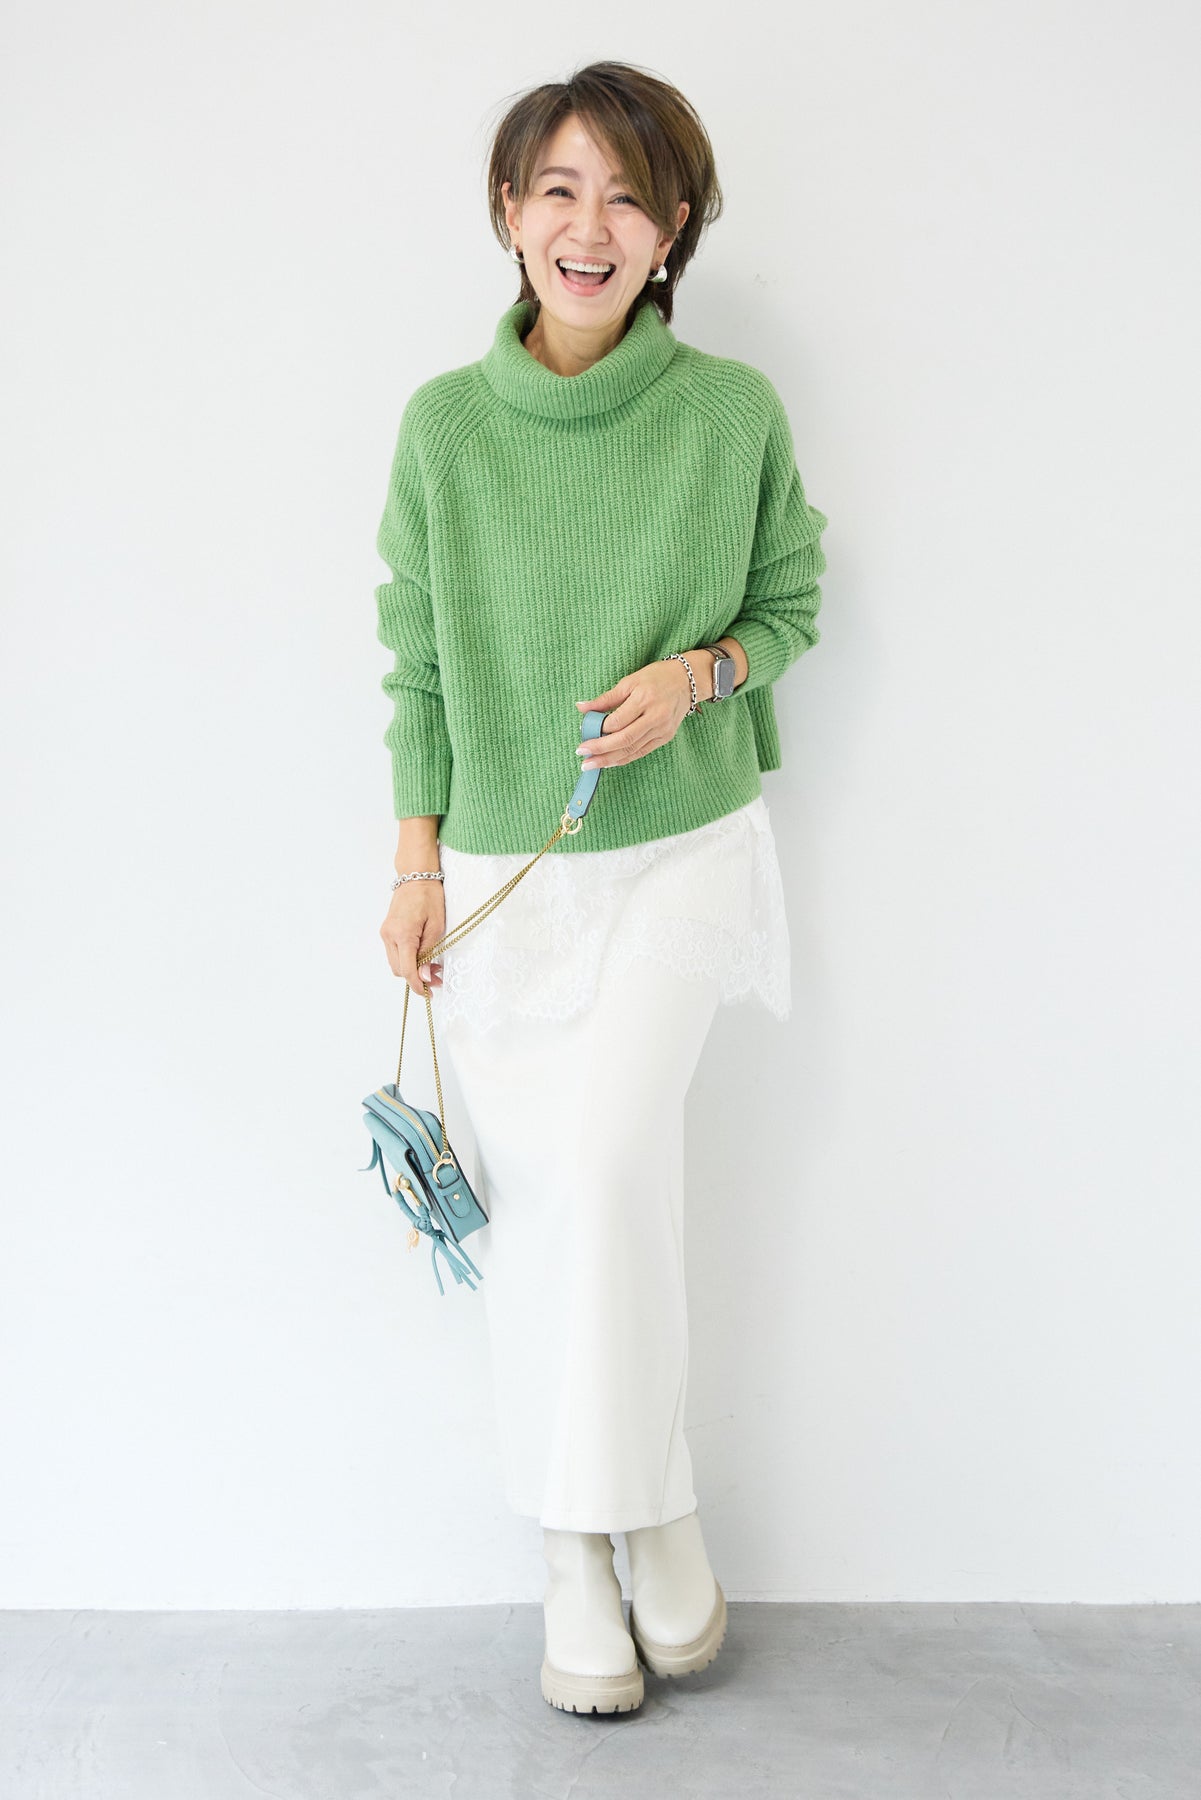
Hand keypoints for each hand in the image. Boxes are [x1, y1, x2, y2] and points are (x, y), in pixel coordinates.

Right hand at [380, 880, 444, 998]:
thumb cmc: (429, 897)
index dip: (418, 985)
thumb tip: (425, 976)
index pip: (407, 970)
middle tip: (437, 978)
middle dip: (416, 978)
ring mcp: (385, 933)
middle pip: (399, 970)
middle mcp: (389, 936)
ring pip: (395, 963)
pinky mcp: (386, 931)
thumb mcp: (437, 927)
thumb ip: (429, 953)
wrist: (415, 877)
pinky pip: (394, 953)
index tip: (429, 993)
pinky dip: (406, 959)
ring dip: (411, 969)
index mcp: (403, 934)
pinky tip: (421, 955)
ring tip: (432, 966)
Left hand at [574, 654, 712, 768]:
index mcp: (644, 699)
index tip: (583, 732)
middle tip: (581, 754)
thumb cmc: (656, 678)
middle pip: (625, 739)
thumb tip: (581, 707)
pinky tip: (609, 762)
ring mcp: (662, 729)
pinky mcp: (665, 737)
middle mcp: (655, 716)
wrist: (687, 681)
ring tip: (591, 764)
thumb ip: (605, 698)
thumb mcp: (629, 682)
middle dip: (601, 749)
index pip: (617, 721)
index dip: (599, 729)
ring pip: (632, 750)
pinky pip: (641, 752)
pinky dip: (624, 759)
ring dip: (609, 759)